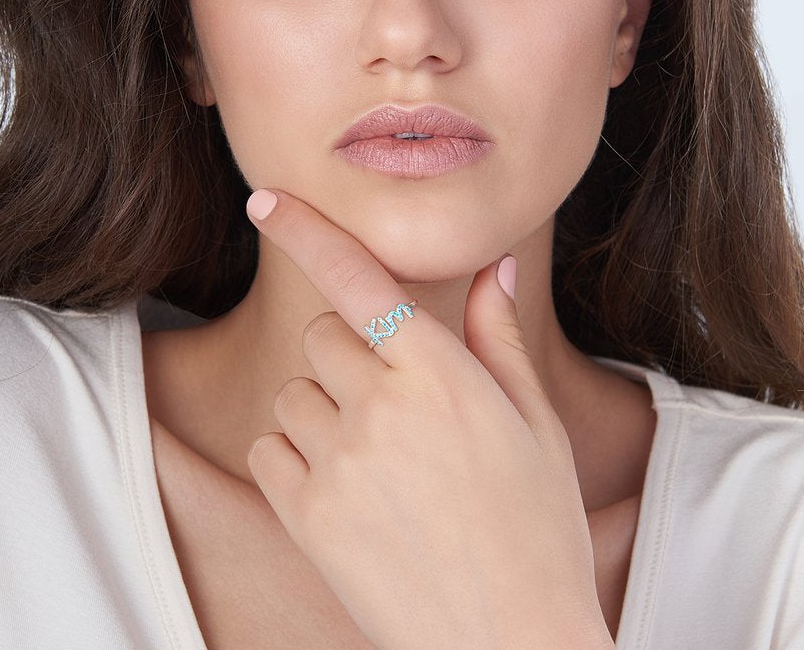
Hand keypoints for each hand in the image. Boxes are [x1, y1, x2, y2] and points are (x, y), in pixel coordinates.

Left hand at [244, 187, 614, 649]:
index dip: (307, 231)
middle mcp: (382, 406)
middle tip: (387, 399)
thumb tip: (496, 268)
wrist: (512, 646)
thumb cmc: (538, 532)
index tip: (265, 198)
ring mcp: (338, 461)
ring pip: (294, 393)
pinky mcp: (306, 515)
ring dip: (322, 409)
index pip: (360, 279)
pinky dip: (296, 457)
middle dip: (347, 353)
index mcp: (441, 372)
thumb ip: (499, 338)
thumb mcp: (535, 426)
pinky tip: (346, 490)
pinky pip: (270, 449)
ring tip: (375, 459)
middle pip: (322, 335)